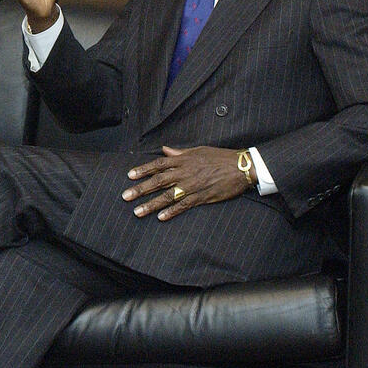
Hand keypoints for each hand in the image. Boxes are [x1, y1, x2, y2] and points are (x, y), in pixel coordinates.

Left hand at [121, 145, 253, 220]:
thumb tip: (165, 150)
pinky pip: (184, 205)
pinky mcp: (202, 197)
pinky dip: (172, 211)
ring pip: (168, 196)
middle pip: (158, 181)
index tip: (129, 176)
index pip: (158, 165)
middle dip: (141, 189)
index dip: (143, 170)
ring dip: (152, 204)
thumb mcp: (198, 150)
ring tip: (138, 211)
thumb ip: (179, 153)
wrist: (241, 167)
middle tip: (125, 196)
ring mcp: (193, 186)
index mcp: (183, 160)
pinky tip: (161, 217)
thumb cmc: (220, 157)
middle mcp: (185, 173)